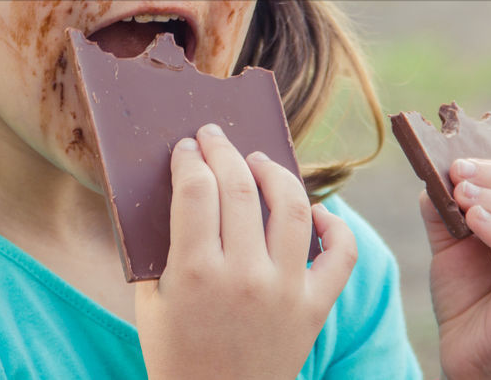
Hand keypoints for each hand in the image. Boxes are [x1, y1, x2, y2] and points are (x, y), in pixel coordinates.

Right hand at [134, 123, 358, 379]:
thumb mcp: (149, 299)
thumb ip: (160, 245)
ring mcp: (284, 291)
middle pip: (238, 187)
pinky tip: (314, 211)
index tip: (186, 148)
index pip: (194, 189)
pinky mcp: (314, 308)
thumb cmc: (174, 352)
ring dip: (274, 172)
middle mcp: (243, 277)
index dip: (189, 158)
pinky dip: (334, 224)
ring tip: (258, 162)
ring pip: (291, 206)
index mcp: (193, 273)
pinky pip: (341, 253)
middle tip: (215, 137)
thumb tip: (175, 185)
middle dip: (223, 150)